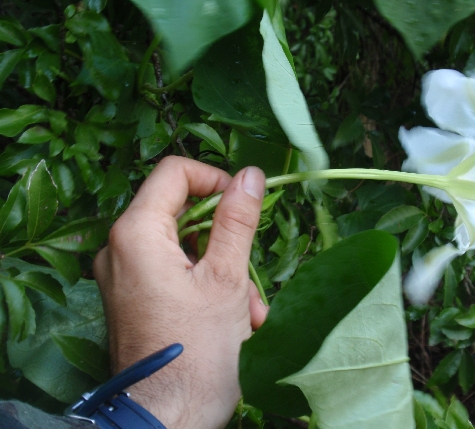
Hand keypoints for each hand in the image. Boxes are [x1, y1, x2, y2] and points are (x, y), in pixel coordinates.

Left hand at [93, 156, 267, 428]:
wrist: (166, 420)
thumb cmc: (198, 351)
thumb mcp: (227, 277)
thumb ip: (237, 220)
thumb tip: (250, 175)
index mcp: (135, 234)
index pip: (174, 173)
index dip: (214, 179)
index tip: (244, 202)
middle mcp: (119, 249)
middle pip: (182, 213)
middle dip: (226, 238)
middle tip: (252, 269)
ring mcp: (123, 277)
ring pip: (184, 247)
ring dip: (224, 269)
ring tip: (250, 309)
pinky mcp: (132, 299)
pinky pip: (173, 273)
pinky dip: (206, 286)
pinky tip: (236, 318)